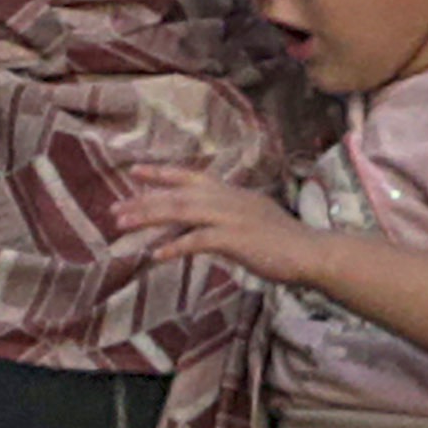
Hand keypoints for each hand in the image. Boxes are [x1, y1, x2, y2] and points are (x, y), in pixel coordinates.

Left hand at [108, 166, 310, 292]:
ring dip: (149, 218)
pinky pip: (197, 240)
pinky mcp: (234, 239)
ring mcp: (231, 217)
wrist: (311, 252)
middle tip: (115, 210)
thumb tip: (206, 226)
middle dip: (144, 201)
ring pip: (181, 211)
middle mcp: (227, 199)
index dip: (161, 174)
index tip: (135, 172)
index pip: (190, 178)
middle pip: (177, 196)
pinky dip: (174, 246)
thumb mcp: (253, 220)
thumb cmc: (285, 241)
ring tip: (123, 225)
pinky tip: (156, 255)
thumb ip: (228, 218)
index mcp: (231, 193)